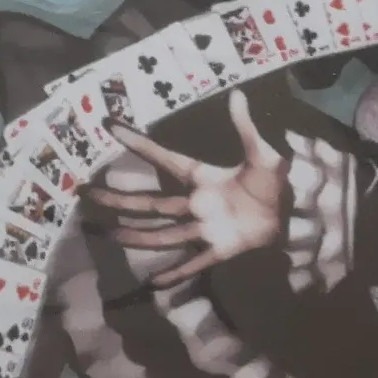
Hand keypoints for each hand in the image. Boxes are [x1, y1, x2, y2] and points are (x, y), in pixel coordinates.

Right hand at [85, 89, 288, 287]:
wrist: (292, 215)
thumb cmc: (272, 183)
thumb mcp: (263, 154)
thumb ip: (247, 128)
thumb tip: (238, 95)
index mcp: (202, 178)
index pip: (165, 159)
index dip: (140, 144)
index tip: (111, 127)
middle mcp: (195, 204)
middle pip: (151, 203)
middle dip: (118, 199)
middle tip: (85, 193)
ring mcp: (204, 229)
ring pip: (162, 233)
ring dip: (134, 235)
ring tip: (105, 234)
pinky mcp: (219, 250)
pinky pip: (194, 262)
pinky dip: (176, 273)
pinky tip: (153, 282)